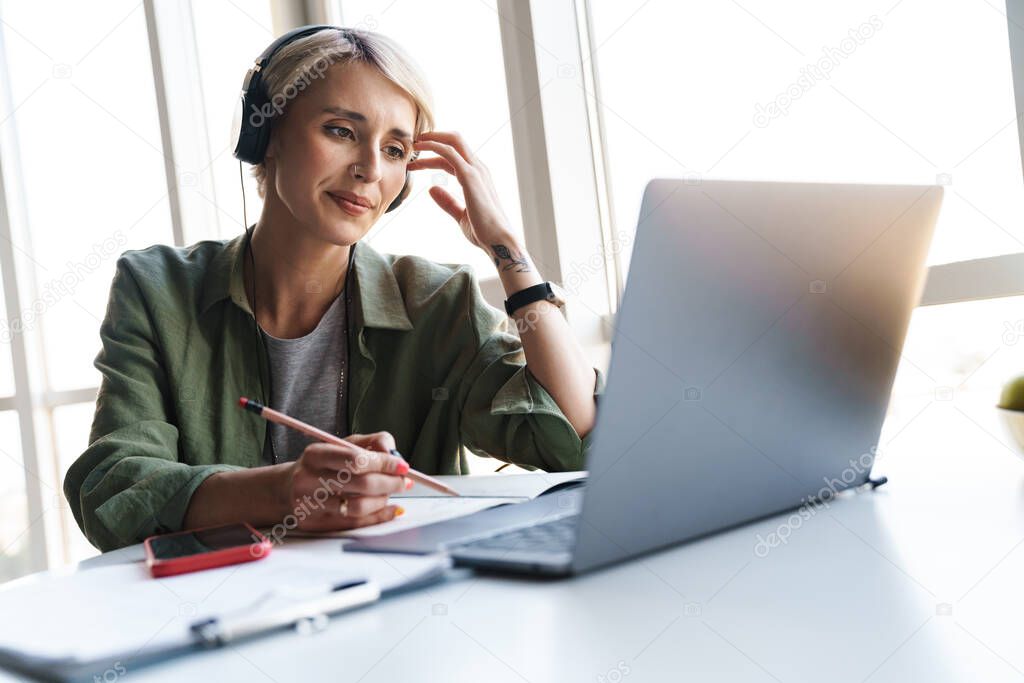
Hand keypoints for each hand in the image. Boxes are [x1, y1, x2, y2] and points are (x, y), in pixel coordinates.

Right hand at [277, 431, 411, 531]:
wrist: (287, 489)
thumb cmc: (322, 465)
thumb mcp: (342, 444)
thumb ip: (372, 442)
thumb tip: (395, 455)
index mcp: (316, 454)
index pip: (356, 459)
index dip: (385, 464)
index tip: (403, 466)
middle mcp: (309, 480)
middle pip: (361, 484)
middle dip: (390, 483)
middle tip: (404, 482)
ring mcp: (310, 505)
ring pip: (358, 507)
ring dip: (383, 501)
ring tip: (389, 494)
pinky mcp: (315, 524)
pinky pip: (355, 523)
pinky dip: (378, 517)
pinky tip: (389, 509)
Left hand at [406, 130, 513, 251]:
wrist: (498, 240)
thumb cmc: (484, 230)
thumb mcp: (461, 214)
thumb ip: (447, 201)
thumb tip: (431, 189)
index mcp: (477, 177)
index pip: (454, 157)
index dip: (434, 155)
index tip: (416, 161)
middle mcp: (478, 169)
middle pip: (455, 141)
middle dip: (434, 137)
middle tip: (413, 143)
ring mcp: (476, 170)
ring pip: (452, 141)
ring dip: (431, 139)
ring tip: (413, 144)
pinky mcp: (470, 176)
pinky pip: (449, 153)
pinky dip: (433, 146)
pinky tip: (420, 149)